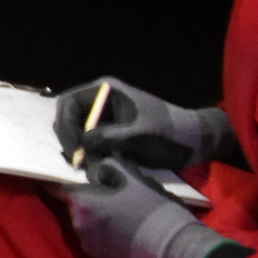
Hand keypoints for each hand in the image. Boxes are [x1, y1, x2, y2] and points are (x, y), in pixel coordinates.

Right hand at [53, 76, 238, 170]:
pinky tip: (93, 166)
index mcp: (105, 90)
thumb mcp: (139, 134)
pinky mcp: (110, 133)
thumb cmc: (169, 132)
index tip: (74, 150)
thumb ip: (108, 137)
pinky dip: (87, 155)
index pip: (68, 103)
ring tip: (86, 166)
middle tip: (77, 162)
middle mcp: (100, 101)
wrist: (192, 142)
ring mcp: (104, 117)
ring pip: (76, 132)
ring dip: (78, 149)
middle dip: (69, 139)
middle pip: (68, 118)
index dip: (64, 126)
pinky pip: (89, 143)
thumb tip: (81, 145)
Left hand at [58, 157, 233, 257]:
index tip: (58, 173)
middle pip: (75, 207)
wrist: (174, 252)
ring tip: (123, 215)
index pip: (56, 188)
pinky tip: (126, 233)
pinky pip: (96, 243)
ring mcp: (89, 247)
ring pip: (86, 226)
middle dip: (87, 200)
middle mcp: (79, 227)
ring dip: (97, 219)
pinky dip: (105, 237)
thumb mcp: (135, 180)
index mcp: (83, 204)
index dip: (57, 180)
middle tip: (110, 194)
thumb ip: (111, 168)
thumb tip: (99, 166)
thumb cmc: (154, 211)